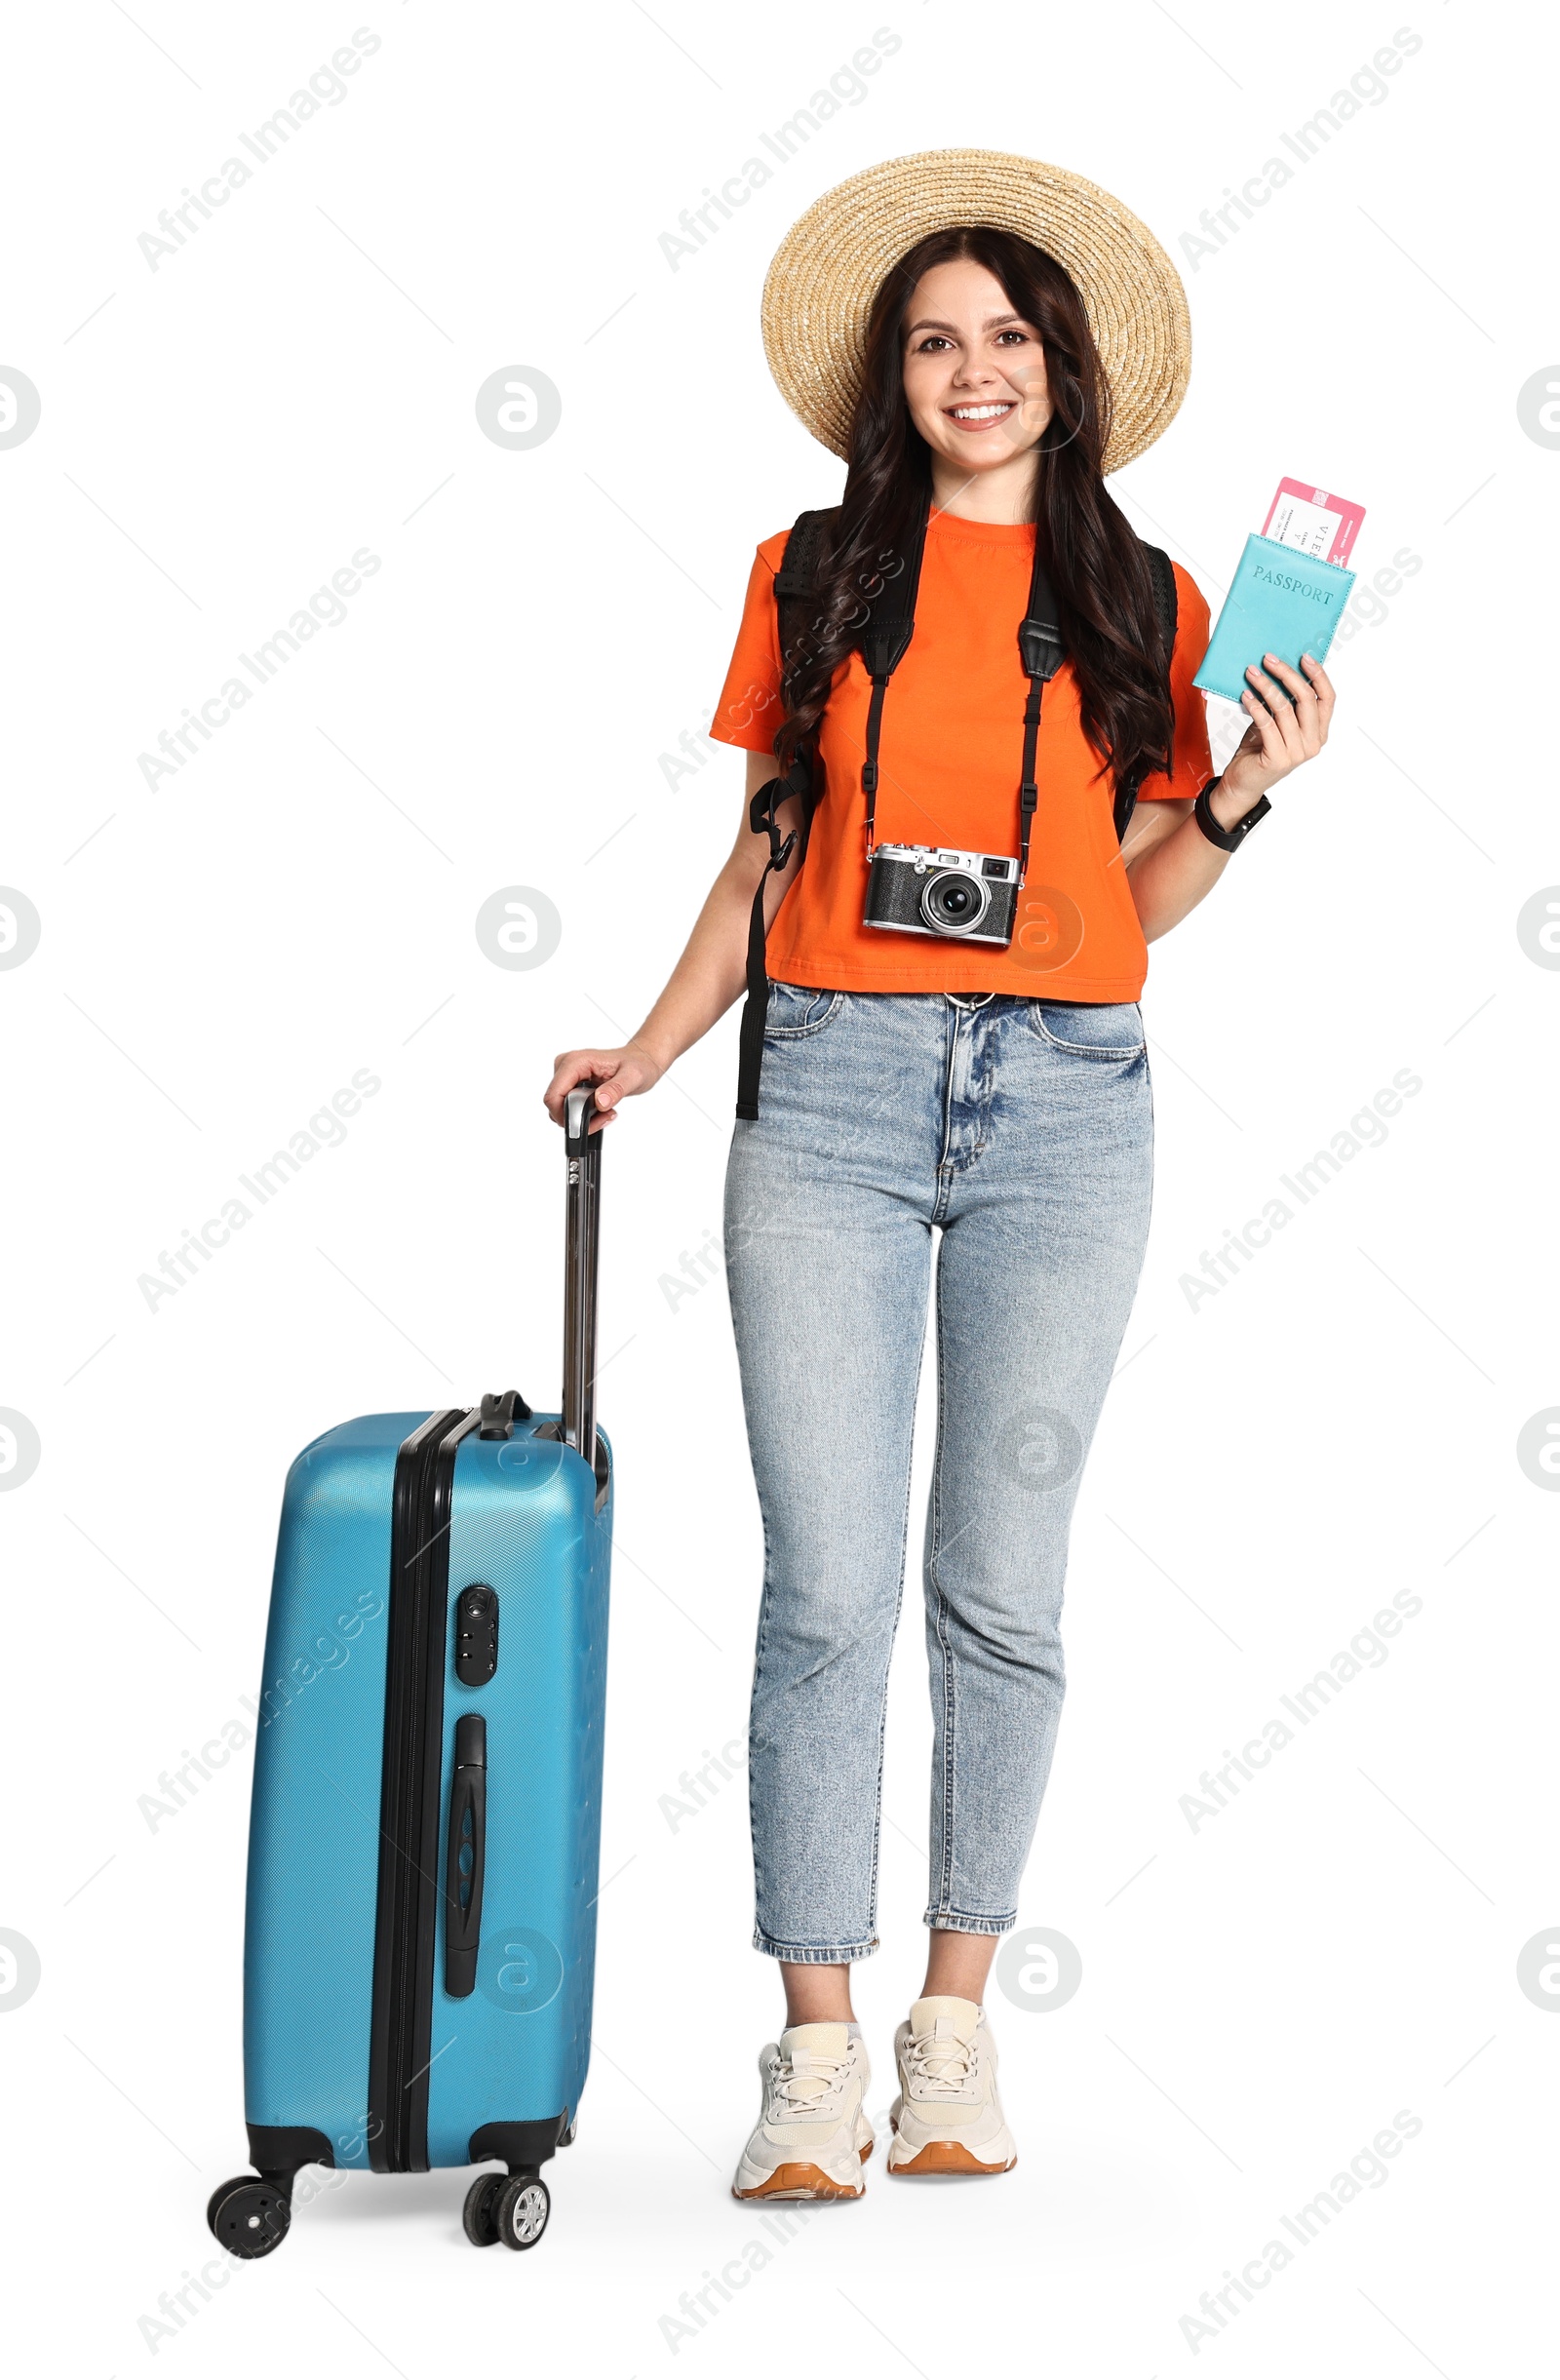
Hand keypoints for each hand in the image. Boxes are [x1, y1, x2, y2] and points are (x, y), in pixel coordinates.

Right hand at [543, 1039, 664, 1132]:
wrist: (641, 1060)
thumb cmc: (638, 1064)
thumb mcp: (633, 1077)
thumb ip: (616, 1089)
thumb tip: (600, 1102)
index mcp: (575, 1062)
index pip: (553, 1096)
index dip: (566, 1116)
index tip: (588, 1123)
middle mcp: (566, 1066)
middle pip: (556, 1104)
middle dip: (577, 1119)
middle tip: (604, 1117)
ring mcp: (567, 1075)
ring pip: (561, 1108)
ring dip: (582, 1118)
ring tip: (606, 1112)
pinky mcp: (571, 1083)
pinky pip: (568, 1106)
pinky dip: (584, 1115)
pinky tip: (602, 1110)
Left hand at [1214, 650, 1335, 825]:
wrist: (1243, 782)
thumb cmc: (1259, 749)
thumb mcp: (1276, 722)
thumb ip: (1285, 704)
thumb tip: (1279, 669)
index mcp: (1319, 732)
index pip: (1327, 698)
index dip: (1318, 675)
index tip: (1304, 657)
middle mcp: (1313, 743)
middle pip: (1306, 698)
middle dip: (1287, 674)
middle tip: (1268, 659)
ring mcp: (1297, 752)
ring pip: (1284, 708)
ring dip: (1266, 686)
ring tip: (1251, 672)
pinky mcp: (1278, 758)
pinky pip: (1267, 723)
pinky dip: (1255, 705)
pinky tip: (1245, 695)